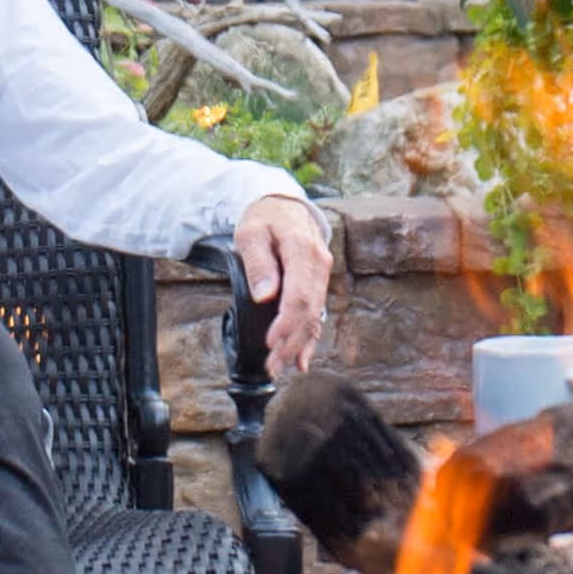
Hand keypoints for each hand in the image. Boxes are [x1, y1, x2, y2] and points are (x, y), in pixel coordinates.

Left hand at [234, 192, 335, 373]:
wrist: (285, 207)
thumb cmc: (265, 219)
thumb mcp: (251, 233)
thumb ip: (258, 263)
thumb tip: (264, 295)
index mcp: (301, 250)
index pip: (299, 294)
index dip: (286, 323)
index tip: (271, 343)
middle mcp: (318, 264)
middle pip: (309, 311)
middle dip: (291, 342)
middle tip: (273, 365)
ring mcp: (322, 275)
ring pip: (314, 315)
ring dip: (299, 345)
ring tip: (281, 367)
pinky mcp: (319, 283)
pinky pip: (317, 313)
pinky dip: (310, 338)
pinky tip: (302, 359)